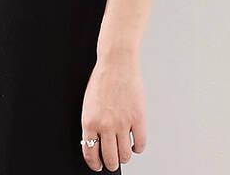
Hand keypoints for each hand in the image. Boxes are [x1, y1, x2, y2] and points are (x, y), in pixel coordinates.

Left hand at [80, 53, 145, 171]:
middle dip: (111, 163)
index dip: (95, 164)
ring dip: (124, 157)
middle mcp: (105, 125)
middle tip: (112, 161)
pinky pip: (140, 145)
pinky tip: (134, 142)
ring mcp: (123, 123)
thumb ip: (91, 125)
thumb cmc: (102, 81)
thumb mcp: (88, 104)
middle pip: (110, 159)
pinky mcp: (138, 119)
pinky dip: (137, 148)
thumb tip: (94, 145)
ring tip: (123, 150)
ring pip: (125, 156)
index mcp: (89, 121)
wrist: (116, 64)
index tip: (98, 165)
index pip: (90, 154)